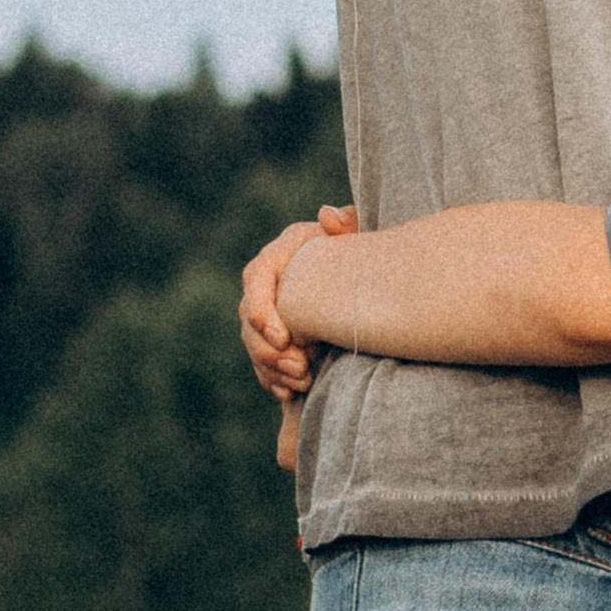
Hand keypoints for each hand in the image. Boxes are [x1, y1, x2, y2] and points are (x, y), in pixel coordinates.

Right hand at [240, 202, 358, 400]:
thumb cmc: (357, 252)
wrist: (361, 279)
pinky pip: (264, 364)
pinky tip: (291, 393)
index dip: (262, 310)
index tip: (282, 338)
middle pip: (249, 320)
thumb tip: (328, 217)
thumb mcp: (356, 236)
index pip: (256, 279)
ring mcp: (267, 315)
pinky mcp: (274, 340)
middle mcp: (266, 285)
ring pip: (255, 346)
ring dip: (274, 369)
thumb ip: (347, 223)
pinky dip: (274, 380)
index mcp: (280, 255)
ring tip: (303, 381)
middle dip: (269, 350)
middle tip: (300, 368)